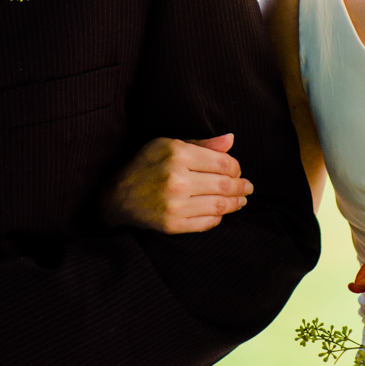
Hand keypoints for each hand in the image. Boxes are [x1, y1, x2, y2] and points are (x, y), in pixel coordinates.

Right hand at [100, 134, 250, 233]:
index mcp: (177, 154)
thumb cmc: (145, 165)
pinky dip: (219, 218)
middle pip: (225, 185)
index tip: (237, 170)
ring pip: (220, 205)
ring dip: (236, 204)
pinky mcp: (172, 224)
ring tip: (241, 200)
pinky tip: (221, 212)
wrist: (117, 195)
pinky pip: (207, 223)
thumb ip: (202, 144)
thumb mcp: (168, 145)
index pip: (223, 163)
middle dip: (241, 186)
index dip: (236, 168)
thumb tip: (231, 140)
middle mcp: (176, 179)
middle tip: (247, 187)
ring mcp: (174, 204)